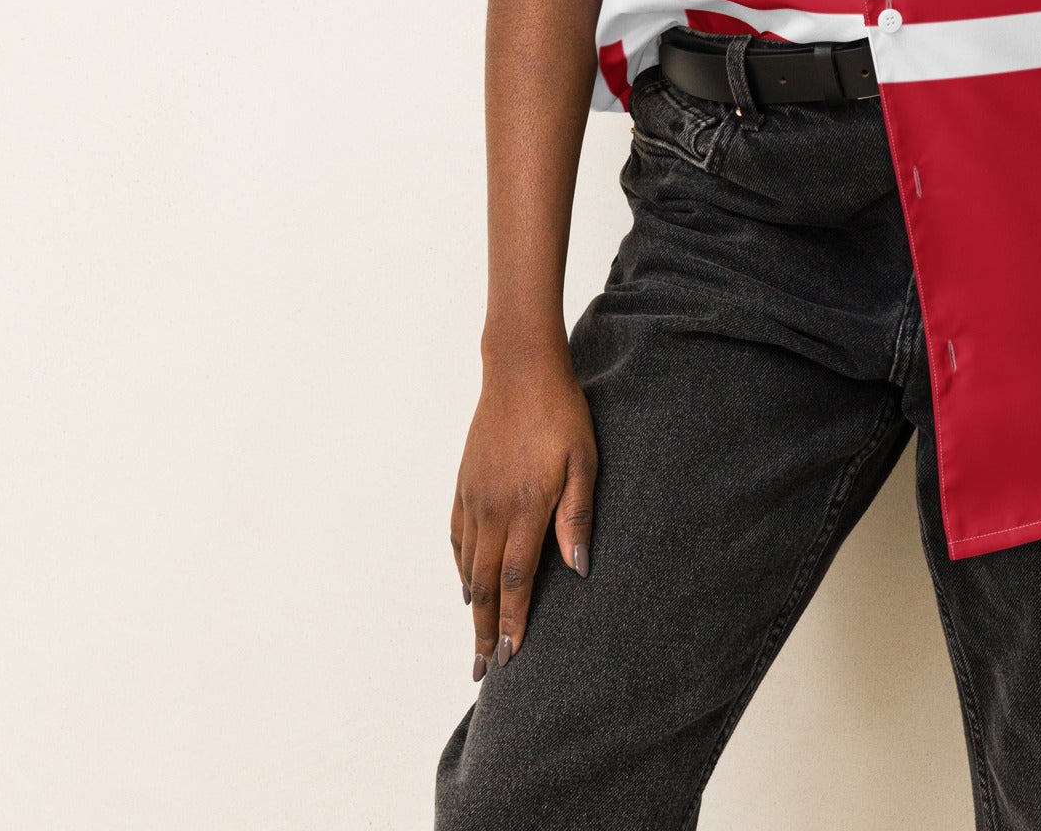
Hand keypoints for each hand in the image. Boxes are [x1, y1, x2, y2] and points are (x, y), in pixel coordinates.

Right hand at [452, 348, 598, 679]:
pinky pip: (457, 537)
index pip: (514, 581)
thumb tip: (578, 570)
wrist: (520, 370)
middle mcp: (492, 509)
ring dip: (470, 606)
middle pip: (483, 584)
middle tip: (482, 670)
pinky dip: (460, 568)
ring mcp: (473, 497)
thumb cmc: (561, 414)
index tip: (510, 658)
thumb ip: (577, 517)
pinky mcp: (464, 483)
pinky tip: (465, 584)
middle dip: (483, 630)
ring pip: (467, 565)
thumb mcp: (584, 462)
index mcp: (525, 508)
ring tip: (475, 638)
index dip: (511, 622)